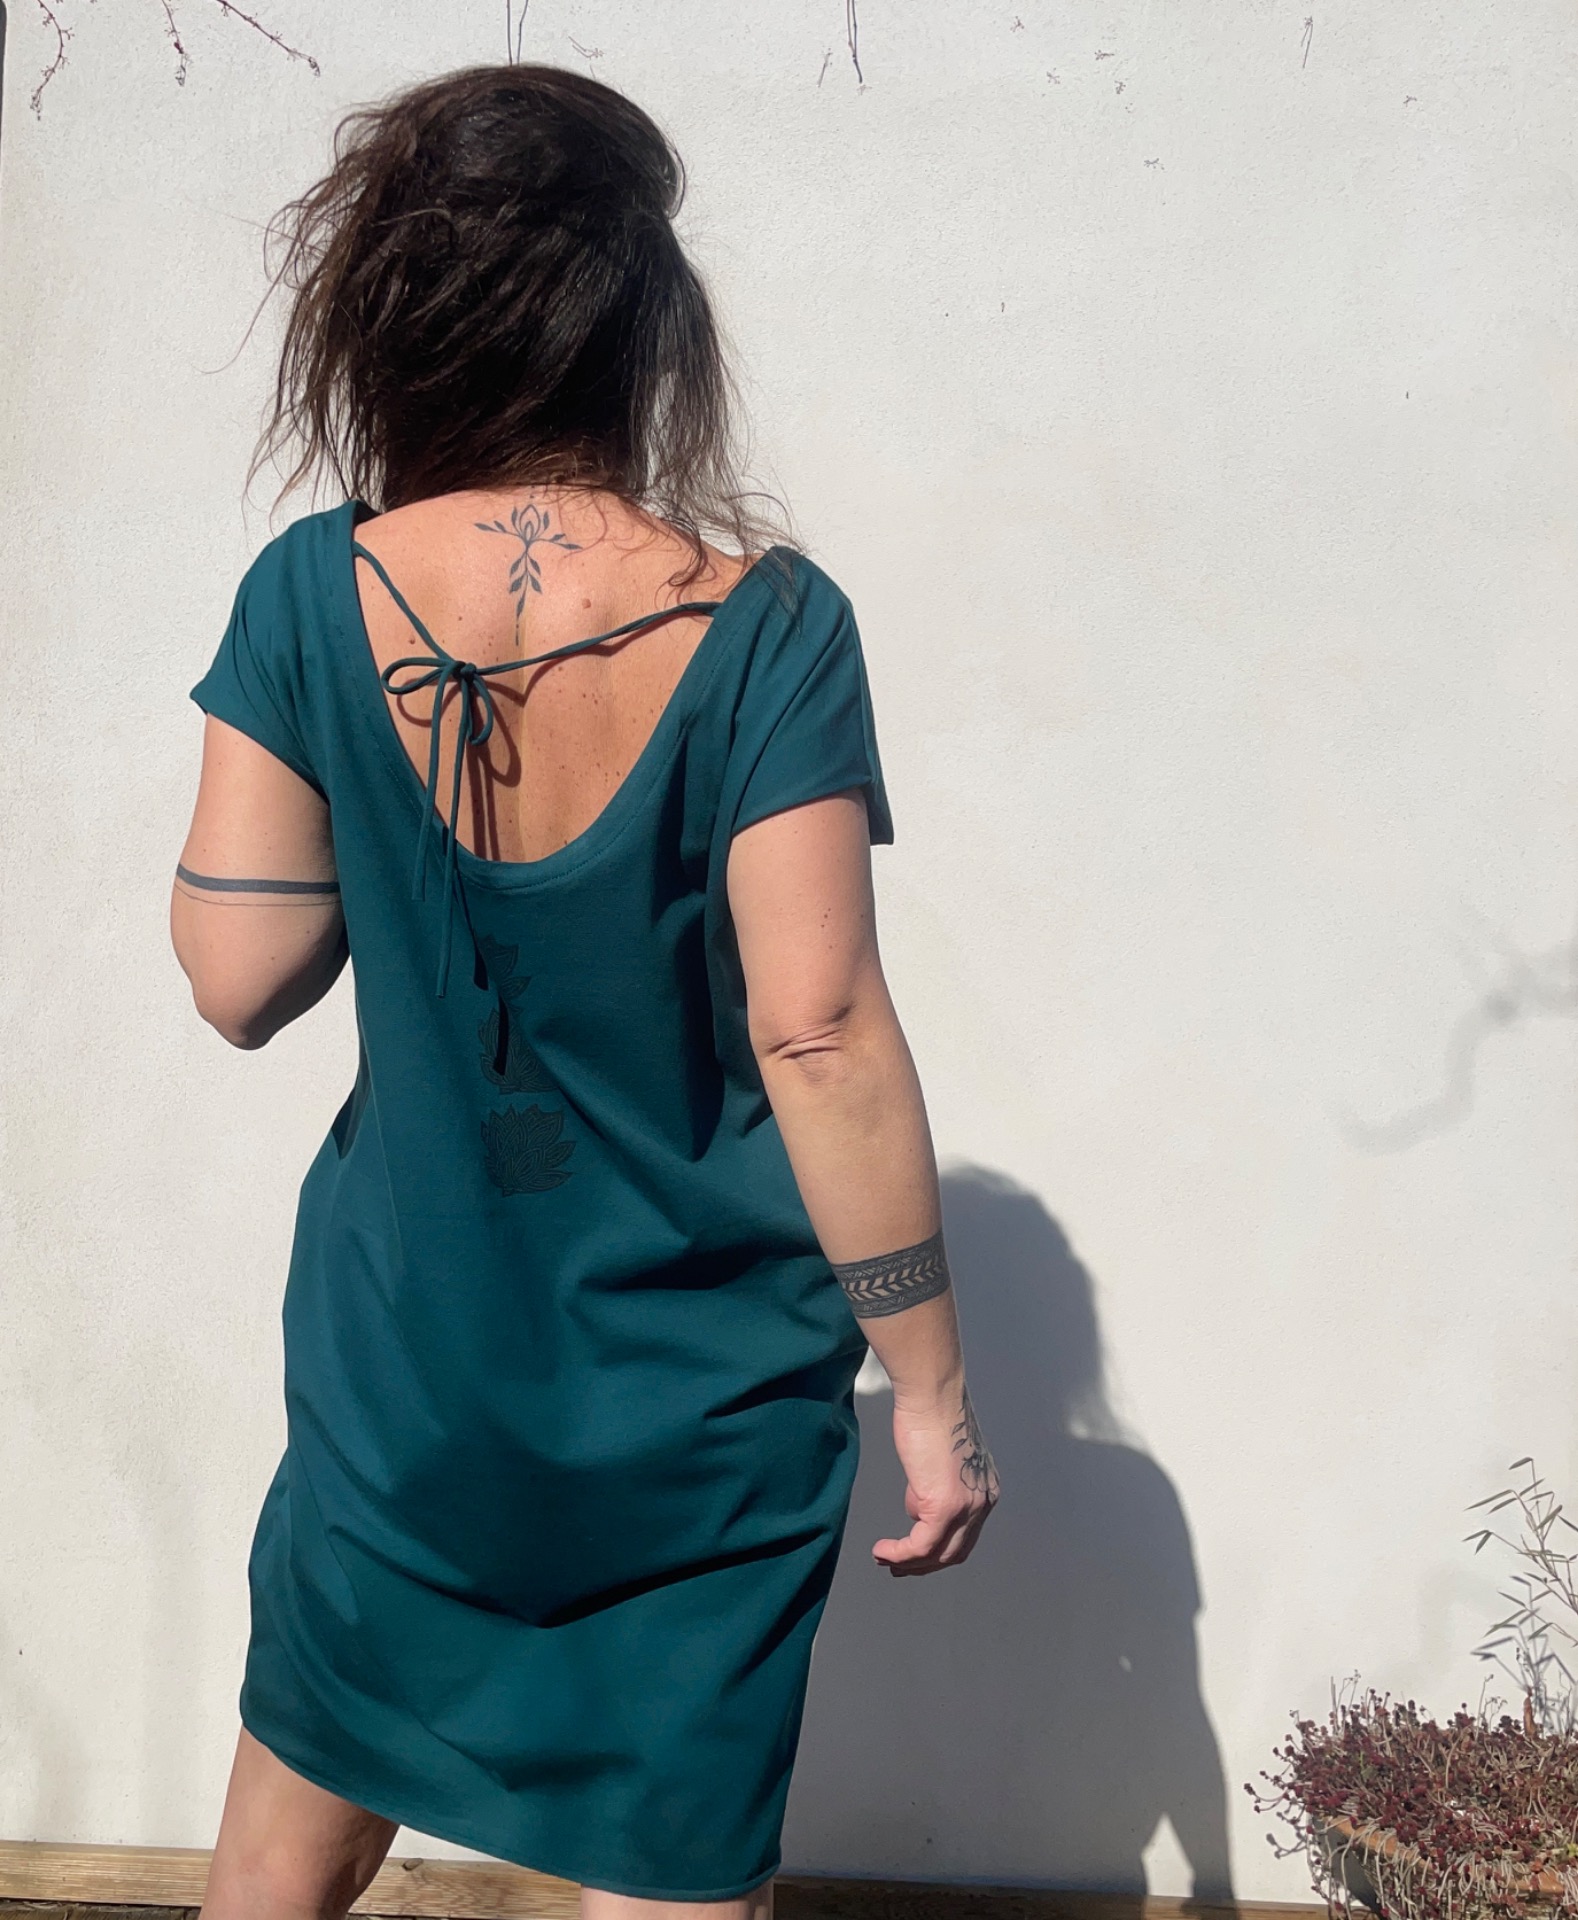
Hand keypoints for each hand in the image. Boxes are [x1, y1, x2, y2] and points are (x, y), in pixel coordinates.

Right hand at [872, 1383, 999, 1574]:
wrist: (932, 1394)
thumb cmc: (932, 1413)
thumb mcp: (940, 1458)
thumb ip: (935, 1483)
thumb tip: (918, 1505)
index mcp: (985, 1489)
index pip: (966, 1534)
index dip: (938, 1548)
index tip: (913, 1552)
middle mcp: (983, 1502)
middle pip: (955, 1551)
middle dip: (924, 1565)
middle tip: (898, 1566)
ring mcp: (966, 1507)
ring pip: (938, 1554)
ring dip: (909, 1564)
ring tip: (884, 1559)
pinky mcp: (944, 1507)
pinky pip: (920, 1546)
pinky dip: (900, 1554)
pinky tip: (882, 1550)